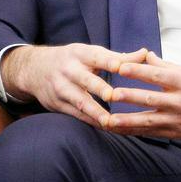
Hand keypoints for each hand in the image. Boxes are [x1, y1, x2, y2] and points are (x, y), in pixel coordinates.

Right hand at [4, 42, 139, 126]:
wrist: (34, 69)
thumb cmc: (72, 60)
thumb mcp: (90, 53)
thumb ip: (119, 57)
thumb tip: (146, 54)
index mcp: (80, 54)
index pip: (98, 58)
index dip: (111, 62)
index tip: (123, 68)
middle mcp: (69, 70)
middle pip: (85, 80)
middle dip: (98, 88)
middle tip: (113, 96)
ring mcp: (61, 88)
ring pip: (79, 101)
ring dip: (94, 112)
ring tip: (109, 122)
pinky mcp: (57, 104)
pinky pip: (75, 114)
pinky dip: (90, 121)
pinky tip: (104, 128)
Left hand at [103, 51, 180, 142]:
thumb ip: (166, 66)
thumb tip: (144, 55)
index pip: (158, 75)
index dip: (138, 71)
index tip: (119, 67)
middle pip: (150, 99)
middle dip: (128, 97)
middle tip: (108, 94)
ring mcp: (178, 120)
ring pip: (148, 120)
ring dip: (126, 121)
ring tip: (107, 120)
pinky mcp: (176, 133)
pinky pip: (151, 133)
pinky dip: (134, 132)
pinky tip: (118, 130)